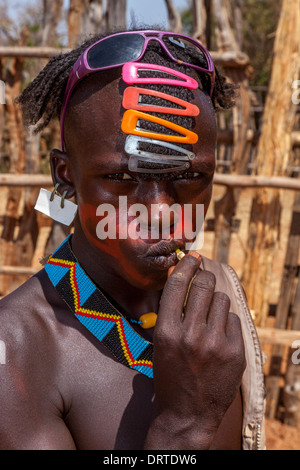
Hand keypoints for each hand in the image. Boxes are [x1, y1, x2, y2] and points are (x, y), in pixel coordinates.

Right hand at [148, 253, 245, 448]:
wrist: (187, 414)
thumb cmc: (169, 376)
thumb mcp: (160, 343)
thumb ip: (170, 313)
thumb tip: (182, 279)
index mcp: (167, 331)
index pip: (178, 284)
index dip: (186, 265)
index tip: (192, 256)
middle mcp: (191, 335)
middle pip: (204, 285)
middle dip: (204, 278)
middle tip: (204, 280)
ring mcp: (216, 344)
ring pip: (222, 300)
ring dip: (216, 302)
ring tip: (210, 317)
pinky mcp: (235, 353)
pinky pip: (235, 320)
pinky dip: (227, 322)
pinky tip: (219, 335)